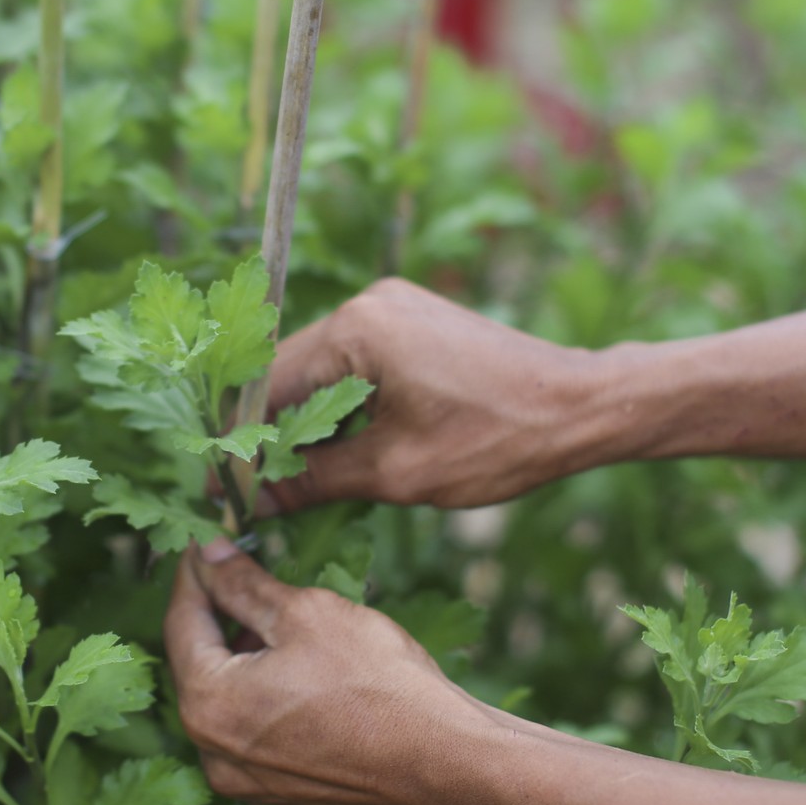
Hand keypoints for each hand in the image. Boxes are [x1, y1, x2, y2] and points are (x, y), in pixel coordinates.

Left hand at [163, 538, 500, 804]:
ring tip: (282, 621)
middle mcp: (214, 754)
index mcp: (208, 704)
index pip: (181, 622)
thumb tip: (211, 556)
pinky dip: (266, 699)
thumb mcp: (307, 613)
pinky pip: (257, 736)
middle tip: (243, 574)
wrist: (445, 765)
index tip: (206, 545)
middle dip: (220, 618)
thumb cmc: (379, 684)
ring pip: (228, 704)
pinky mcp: (281, 796)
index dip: (194, 575)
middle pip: (200, 666)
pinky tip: (304, 673)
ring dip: (244, 660)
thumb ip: (246, 585)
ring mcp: (247, 784)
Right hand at [264, 278, 604, 511]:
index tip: (223, 490)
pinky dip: (340, 405)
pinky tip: (335, 450)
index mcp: (358, 329)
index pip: (269, 385)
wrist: (582, 408)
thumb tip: (256, 501)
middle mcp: (369, 303)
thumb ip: (316, 480)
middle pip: (289, 372)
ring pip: (321, 370)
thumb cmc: (496, 441)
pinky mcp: (413, 322)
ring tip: (287, 480)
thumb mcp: (396, 473)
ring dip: (304, 421)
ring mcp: (393, 307)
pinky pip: (355, 364)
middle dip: (269, 432)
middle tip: (248, 492)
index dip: (243, 443)